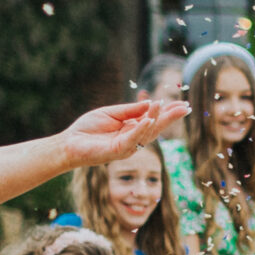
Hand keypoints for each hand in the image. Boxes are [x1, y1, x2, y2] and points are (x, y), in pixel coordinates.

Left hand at [58, 101, 186, 169]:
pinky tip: (149, 120)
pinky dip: (141, 129)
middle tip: (185, 107)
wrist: (69, 144)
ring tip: (164, 105)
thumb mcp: (110, 113)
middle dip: (170, 117)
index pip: (153, 120)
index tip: (182, 104)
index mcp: (132, 128)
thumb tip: (149, 103)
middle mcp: (133, 139)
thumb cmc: (88, 129)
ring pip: (146, 132)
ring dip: (156, 119)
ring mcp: (127, 146)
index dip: (168, 113)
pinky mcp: (117, 151)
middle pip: (156, 127)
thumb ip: (129, 110)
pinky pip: (132, 139)